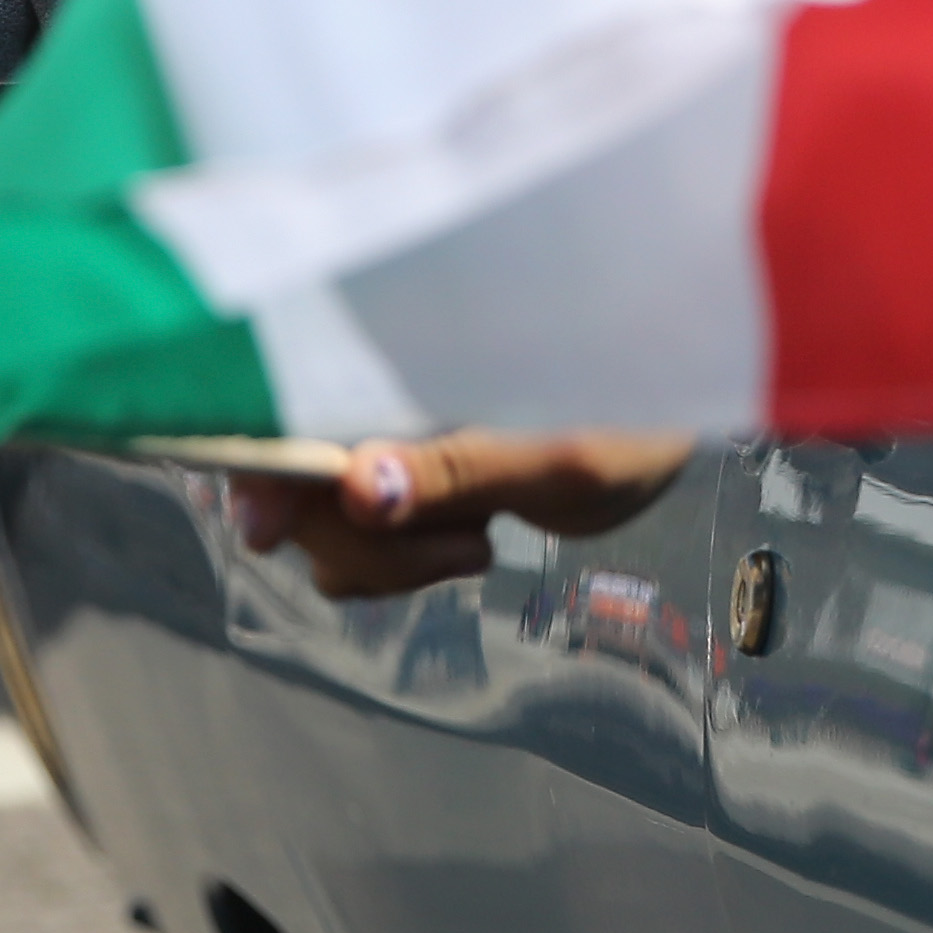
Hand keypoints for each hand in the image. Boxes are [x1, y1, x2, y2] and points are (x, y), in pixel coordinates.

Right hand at [225, 430, 697, 598]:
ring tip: (478, 541)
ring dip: (390, 562)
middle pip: (299, 492)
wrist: (672, 417)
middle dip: (364, 542)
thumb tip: (357, 488)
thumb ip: (454, 468)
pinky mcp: (405, 487)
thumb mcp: (556, 453)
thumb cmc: (634, 413)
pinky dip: (399, 567)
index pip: (287, 410)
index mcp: (400, 365)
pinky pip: (359, 550)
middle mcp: (376, 400)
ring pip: (326, 532)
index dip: (260, 466)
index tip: (267, 528)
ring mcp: (387, 446)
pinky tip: (465, 545)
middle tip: (466, 545)